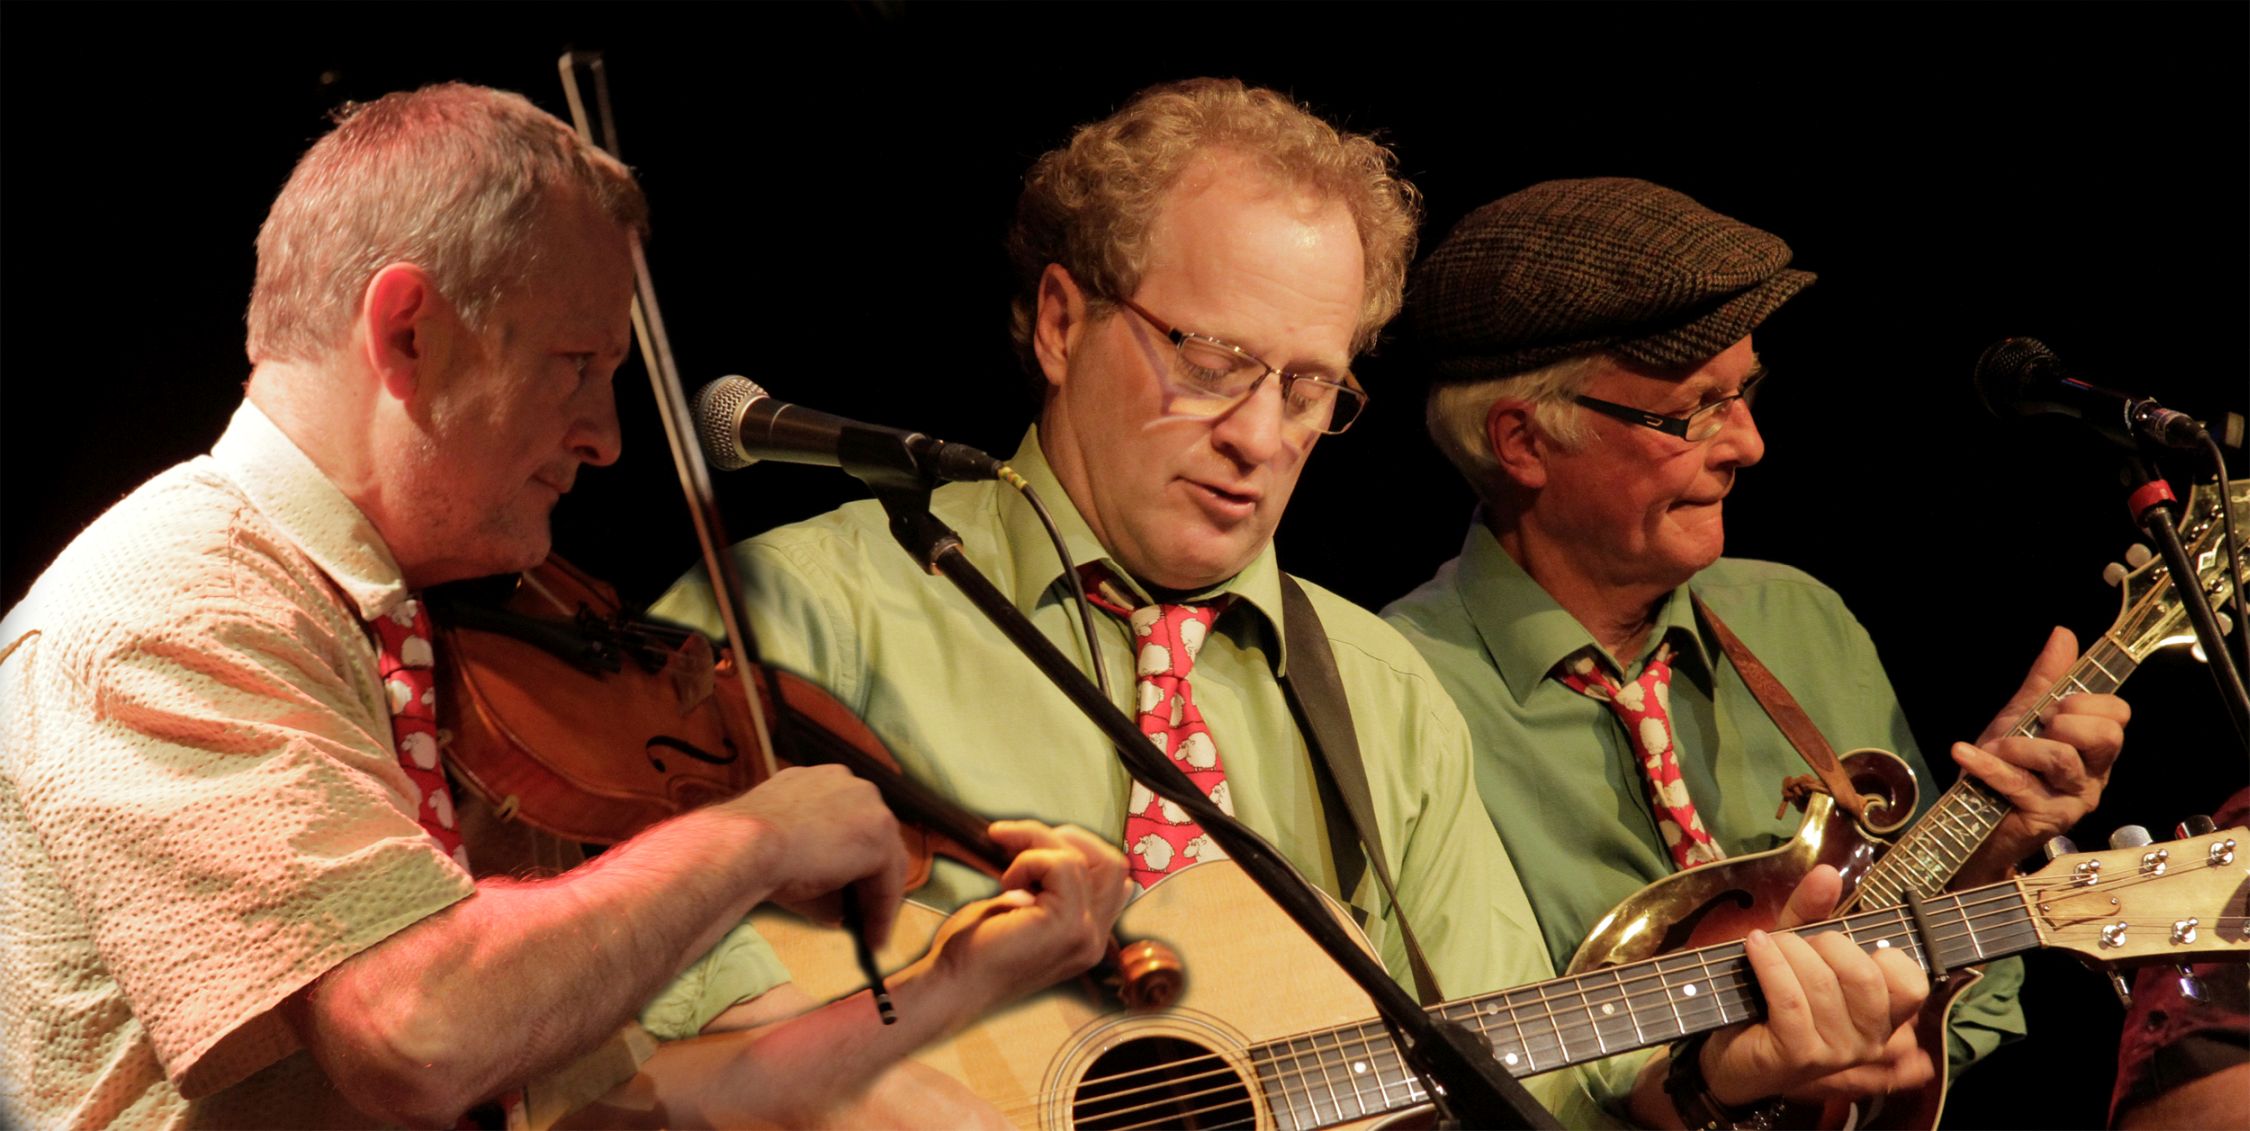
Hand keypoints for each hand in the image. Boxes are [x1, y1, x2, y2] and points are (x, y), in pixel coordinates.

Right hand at [720, 764, 910, 942]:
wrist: (742, 846)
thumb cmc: (748, 853)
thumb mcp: (783, 854)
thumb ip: (815, 871)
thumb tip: (839, 911)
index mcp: (819, 782)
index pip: (848, 822)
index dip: (851, 859)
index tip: (848, 889)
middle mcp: (847, 784)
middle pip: (872, 837)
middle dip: (870, 877)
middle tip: (864, 914)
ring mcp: (867, 804)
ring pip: (884, 859)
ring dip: (878, 899)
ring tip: (871, 934)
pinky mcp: (878, 833)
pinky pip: (887, 881)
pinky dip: (882, 912)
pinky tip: (872, 939)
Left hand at [926, 820, 1130, 1006]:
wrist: (952, 985)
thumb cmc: (974, 949)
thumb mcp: (1020, 909)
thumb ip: (1047, 888)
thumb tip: (1061, 849)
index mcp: (1086, 936)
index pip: (1113, 878)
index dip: (1079, 850)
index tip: (1032, 846)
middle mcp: (1094, 939)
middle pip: (1112, 864)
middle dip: (1067, 838)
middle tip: (1020, 841)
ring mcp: (1086, 934)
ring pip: (1080, 858)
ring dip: (1035, 846)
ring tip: (1005, 873)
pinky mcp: (1069, 926)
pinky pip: (1061, 864)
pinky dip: (1028, 861)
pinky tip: (1006, 886)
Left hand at [1700, 867, 1931, 1105]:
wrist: (1728, 1051)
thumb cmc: (1772, 997)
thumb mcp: (1797, 949)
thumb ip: (1814, 912)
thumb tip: (1828, 873)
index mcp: (1881, 1016)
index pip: (1912, 984)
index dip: (1882, 954)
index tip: (1843, 944)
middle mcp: (1868, 1040)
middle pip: (1864, 977)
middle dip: (1825, 944)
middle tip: (1795, 943)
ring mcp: (1835, 1052)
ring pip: (1822, 984)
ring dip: (1788, 951)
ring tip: (1766, 945)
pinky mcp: (1798, 1055)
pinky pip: (1791, 998)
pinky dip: (1769, 963)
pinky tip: (1754, 947)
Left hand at [1956, 627, 2129, 876]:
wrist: (1970, 815)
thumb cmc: (2001, 766)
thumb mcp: (2021, 716)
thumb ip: (2045, 680)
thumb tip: (2063, 634)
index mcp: (2093, 749)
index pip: (2118, 714)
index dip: (2086, 701)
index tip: (2053, 706)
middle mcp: (2093, 775)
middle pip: (2106, 736)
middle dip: (2062, 720)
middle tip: (2033, 726)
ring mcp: (2073, 800)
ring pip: (2061, 759)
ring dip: (2018, 746)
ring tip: (1996, 747)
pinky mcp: (2046, 819)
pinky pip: (2020, 783)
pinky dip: (1986, 764)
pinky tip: (1965, 752)